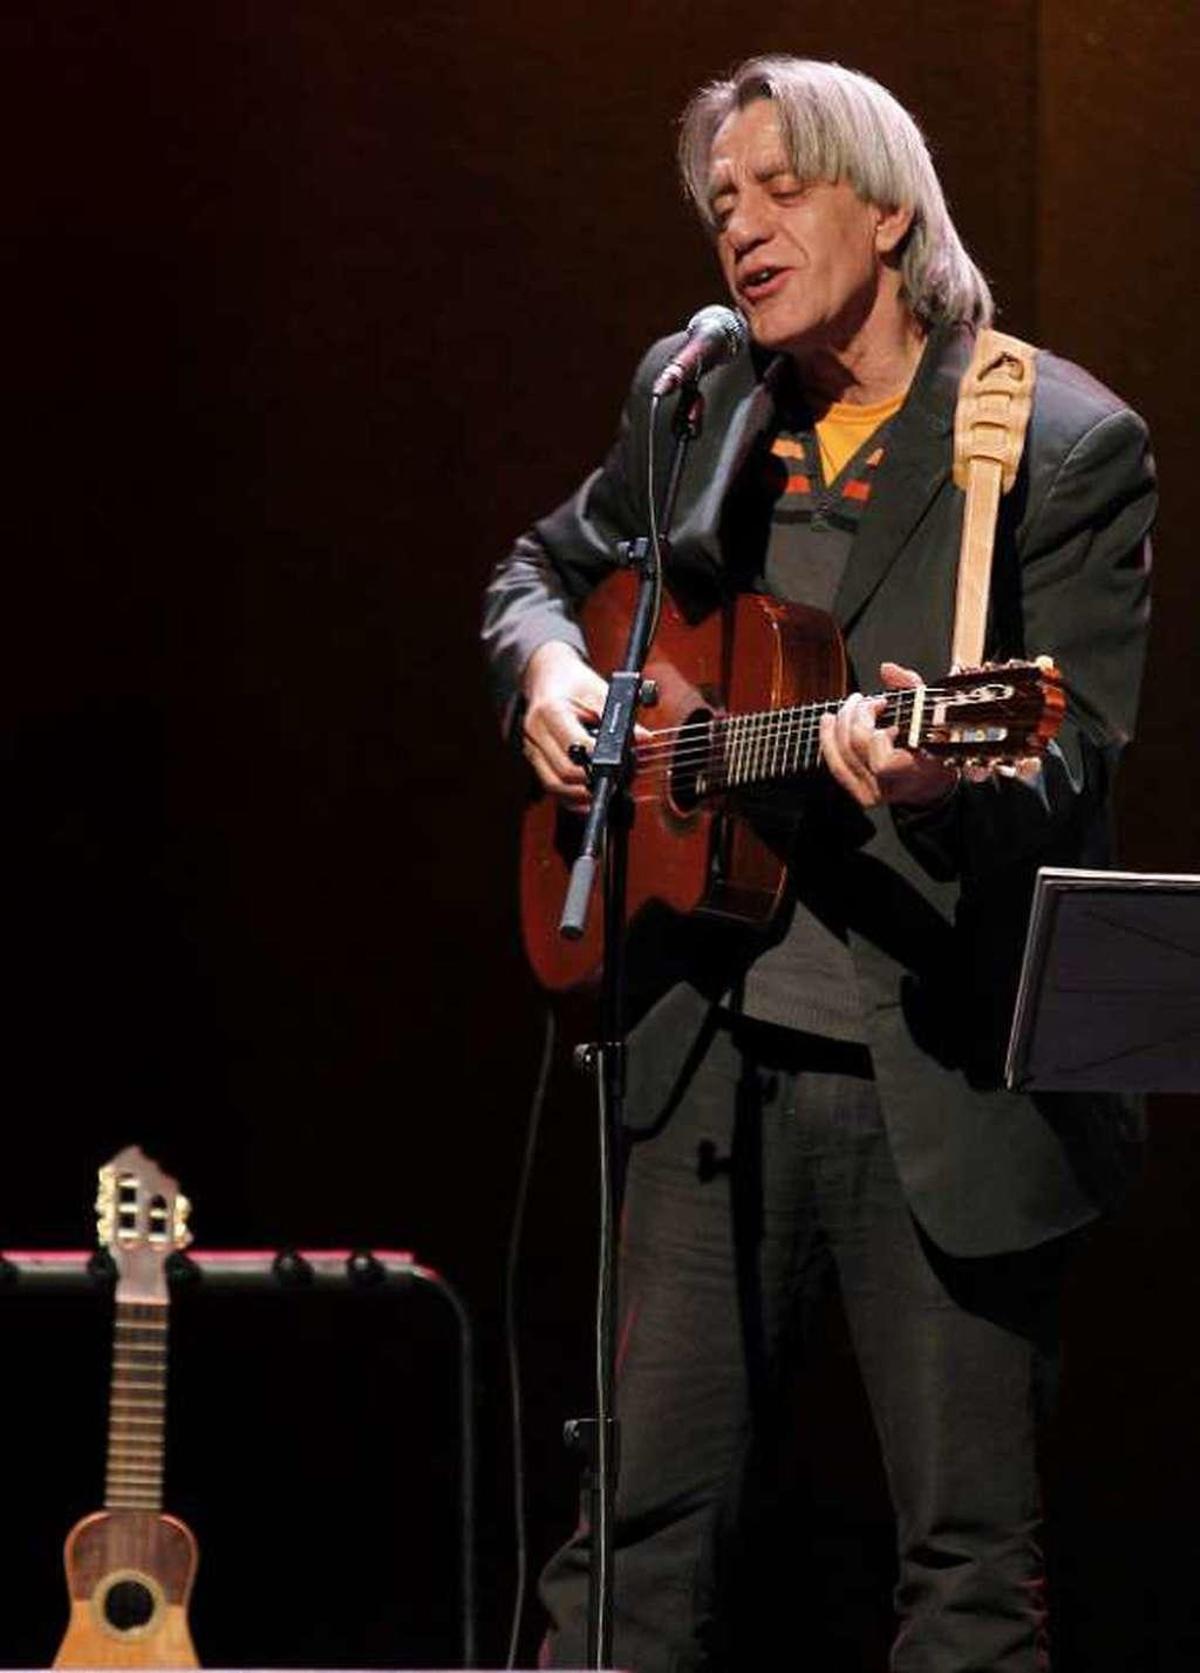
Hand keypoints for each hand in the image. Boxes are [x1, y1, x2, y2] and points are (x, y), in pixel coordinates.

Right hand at [521, 640, 648, 810]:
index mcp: (550, 710)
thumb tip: (644, 739)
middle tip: (618, 780)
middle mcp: (536, 732)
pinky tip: (589, 796)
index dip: (598, 760)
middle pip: (563, 772)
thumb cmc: (574, 682)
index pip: (574, 745)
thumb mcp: (599, 691)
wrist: (547, 676)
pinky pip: (551, 787)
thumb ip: (621, 716)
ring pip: (554, 785)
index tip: (618, 765)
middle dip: (592, 781)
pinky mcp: (534, 759)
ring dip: (581, 794)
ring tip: (605, 789)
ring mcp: (531, 748)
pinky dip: (570, 797)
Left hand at [819, 661, 958, 809]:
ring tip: (850, 705)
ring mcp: (871, 793)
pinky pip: (835, 766)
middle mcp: (889, 788)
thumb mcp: (931, 711)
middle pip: (855, 747)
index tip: (887, 712)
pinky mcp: (859, 793)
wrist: (931, 780)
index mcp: (913, 772)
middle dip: (856, 715)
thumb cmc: (935, 743)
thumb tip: (886, 670)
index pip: (882, 761)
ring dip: (840, 722)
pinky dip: (828, 739)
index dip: (878, 735)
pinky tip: (829, 721)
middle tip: (865, 701)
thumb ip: (910, 686)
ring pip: (840, 755)